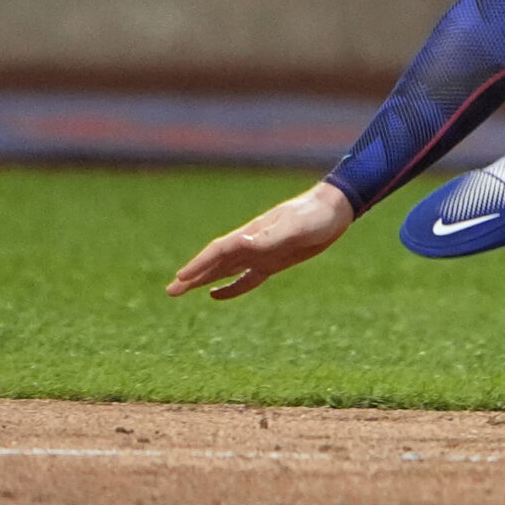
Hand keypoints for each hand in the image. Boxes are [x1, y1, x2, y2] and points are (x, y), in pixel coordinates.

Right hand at [167, 181, 353, 300]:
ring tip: (182, 290)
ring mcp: (261, 253)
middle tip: (170, 291)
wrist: (334, 210)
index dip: (200, 264)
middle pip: (215, 262)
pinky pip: (246, 277)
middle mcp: (251, 244)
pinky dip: (230, 286)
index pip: (219, 251)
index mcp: (252, 234)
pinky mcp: (273, 261)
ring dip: (203, 280)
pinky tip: (216, 294)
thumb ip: (270, 236)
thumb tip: (242, 243)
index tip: (181, 277)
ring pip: (225, 270)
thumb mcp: (295, 227)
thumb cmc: (315, 216)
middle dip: (192, 276)